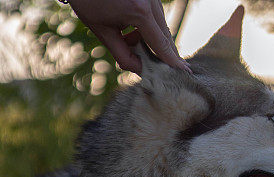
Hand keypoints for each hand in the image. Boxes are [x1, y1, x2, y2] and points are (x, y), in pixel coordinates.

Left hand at [67, 0, 190, 74]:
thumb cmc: (88, 3)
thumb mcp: (104, 34)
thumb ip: (125, 56)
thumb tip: (142, 71)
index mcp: (140, 12)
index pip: (161, 44)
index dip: (172, 61)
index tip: (185, 72)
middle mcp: (150, 1)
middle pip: (165, 35)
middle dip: (158, 52)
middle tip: (152, 66)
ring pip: (160, 25)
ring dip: (148, 39)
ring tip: (127, 39)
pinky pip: (154, 15)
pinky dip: (145, 27)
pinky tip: (128, 29)